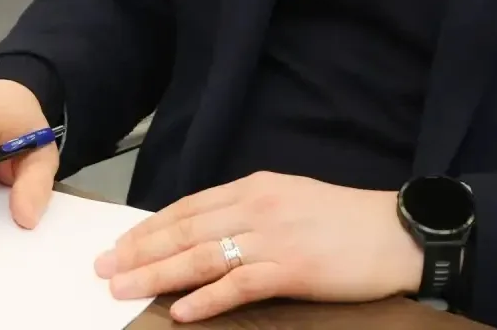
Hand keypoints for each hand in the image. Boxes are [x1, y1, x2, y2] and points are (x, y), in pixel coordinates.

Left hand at [93, 171, 423, 321]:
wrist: (394, 232)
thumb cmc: (344, 220)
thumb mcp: (291, 201)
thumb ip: (250, 212)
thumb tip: (206, 232)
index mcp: (257, 186)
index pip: (190, 206)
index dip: (151, 227)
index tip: (120, 244)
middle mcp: (259, 205)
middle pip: (186, 230)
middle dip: (140, 251)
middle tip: (102, 269)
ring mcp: (274, 237)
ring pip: (202, 256)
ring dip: (157, 274)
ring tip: (122, 289)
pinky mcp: (292, 268)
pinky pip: (238, 284)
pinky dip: (205, 299)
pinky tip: (181, 311)